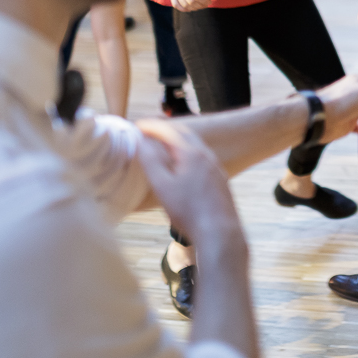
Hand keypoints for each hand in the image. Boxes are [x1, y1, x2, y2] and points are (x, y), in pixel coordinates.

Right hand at [135, 119, 244, 240]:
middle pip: (184, 133)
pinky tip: (183, 166)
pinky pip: (202, 158)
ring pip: (195, 145)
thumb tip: (141, 140)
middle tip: (148, 131)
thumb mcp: (162, 186)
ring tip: (162, 145)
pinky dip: (187, 153)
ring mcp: (216, 167)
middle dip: (165, 129)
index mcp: (191, 153)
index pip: (168, 130)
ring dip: (177, 140)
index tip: (137, 126)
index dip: (150, 126)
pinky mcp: (220, 180)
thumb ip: (150, 161)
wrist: (220, 232)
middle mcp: (207, 155)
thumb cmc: (189, 211)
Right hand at [169, 0, 210, 11]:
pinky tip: (190, 8)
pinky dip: (183, 9)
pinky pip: (175, 4)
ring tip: (199, 6)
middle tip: (205, 5)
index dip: (205, 1)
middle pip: (191, 1)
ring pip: (184, 4)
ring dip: (193, 8)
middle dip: (200, 5)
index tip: (210, 2)